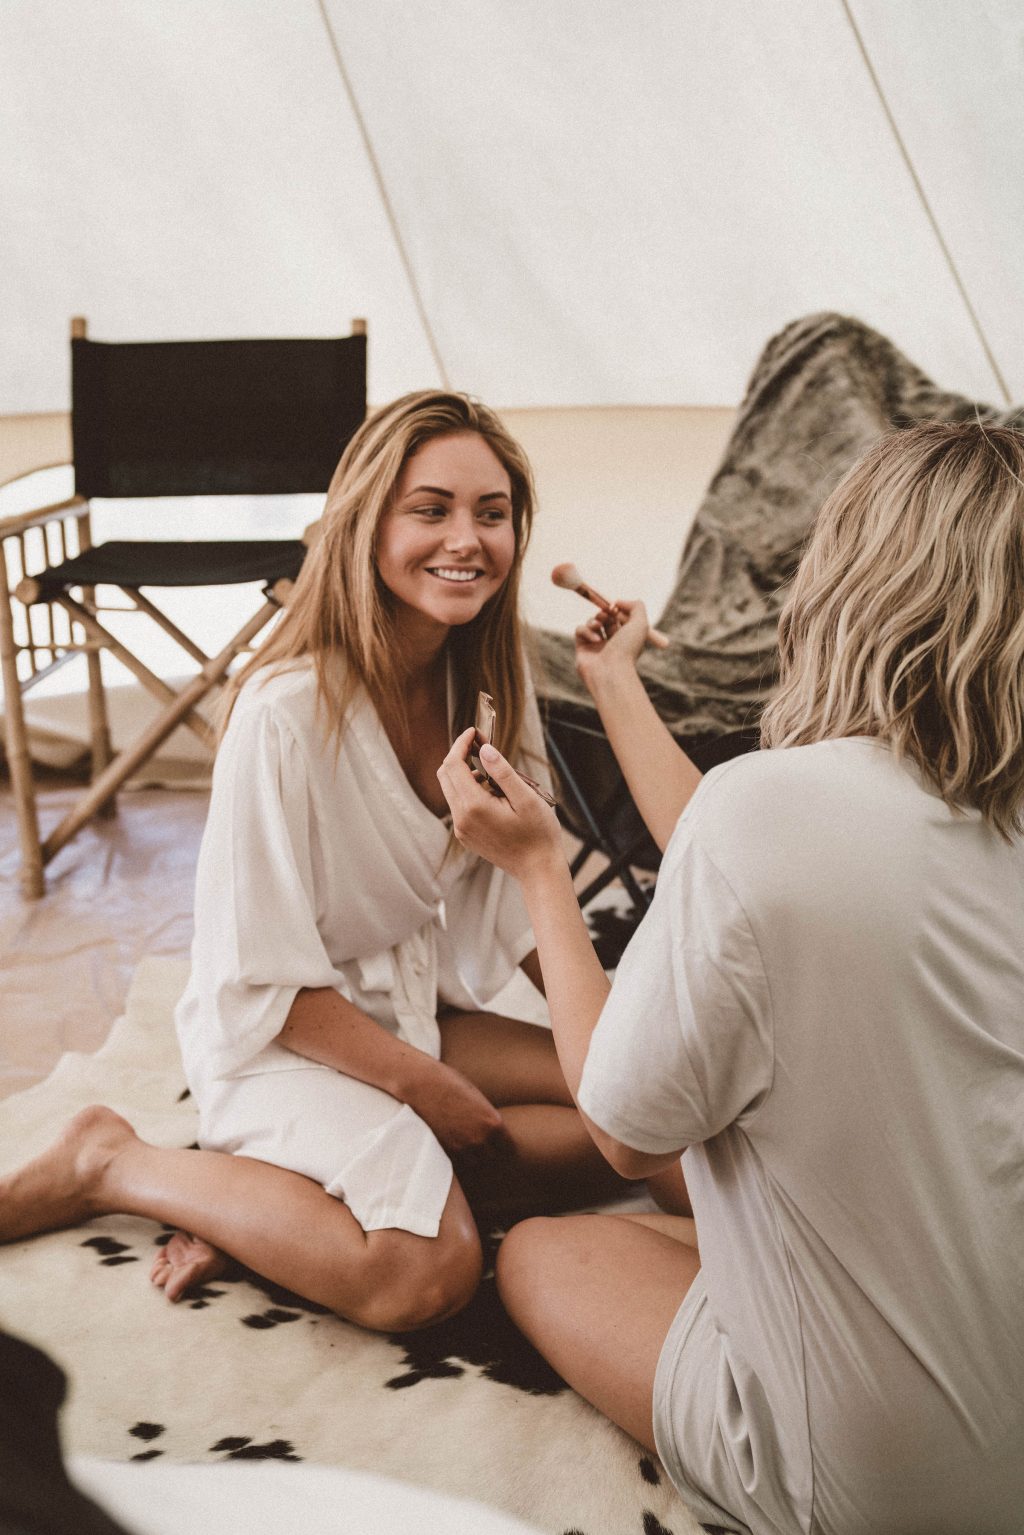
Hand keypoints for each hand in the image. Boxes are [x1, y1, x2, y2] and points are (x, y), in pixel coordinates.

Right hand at [408, 1057, 509, 1158]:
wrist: (422, 1085)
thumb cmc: (450, 1083)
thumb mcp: (477, 1097)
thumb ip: (487, 1116)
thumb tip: (492, 1129)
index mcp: (493, 1123)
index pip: (509, 1147)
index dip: (504, 1144)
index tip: (500, 1141)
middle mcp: (480, 1138)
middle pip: (493, 1157)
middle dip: (490, 1151)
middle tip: (485, 1143)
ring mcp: (462, 1147)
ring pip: (476, 1162)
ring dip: (474, 1156)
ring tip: (469, 1144)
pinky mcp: (445, 1150)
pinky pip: (459, 1161)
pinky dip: (459, 1156)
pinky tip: (456, 1144)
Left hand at [437, 728, 563, 879]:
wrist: (538, 869)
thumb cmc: (538, 834)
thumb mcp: (526, 798)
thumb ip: (502, 772)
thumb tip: (484, 749)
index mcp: (474, 806)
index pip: (453, 765)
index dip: (461, 744)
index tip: (474, 731)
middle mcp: (461, 818)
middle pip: (445, 775)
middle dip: (459, 755)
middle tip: (480, 744)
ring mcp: (461, 829)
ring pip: (451, 790)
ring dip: (465, 773)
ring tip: (494, 774)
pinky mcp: (465, 835)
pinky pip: (458, 805)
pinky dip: (468, 790)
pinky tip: (492, 792)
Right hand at [574, 598, 650, 692]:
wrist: (610, 673)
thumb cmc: (627, 650)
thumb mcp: (641, 624)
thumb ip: (636, 606)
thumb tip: (618, 602)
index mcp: (628, 639)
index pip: (622, 618)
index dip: (618, 610)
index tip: (617, 606)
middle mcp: (613, 643)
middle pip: (606, 618)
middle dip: (605, 612)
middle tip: (607, 612)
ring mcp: (596, 646)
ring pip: (592, 622)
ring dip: (595, 619)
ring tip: (599, 625)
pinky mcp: (582, 649)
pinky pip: (580, 630)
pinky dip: (586, 630)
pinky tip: (595, 639)